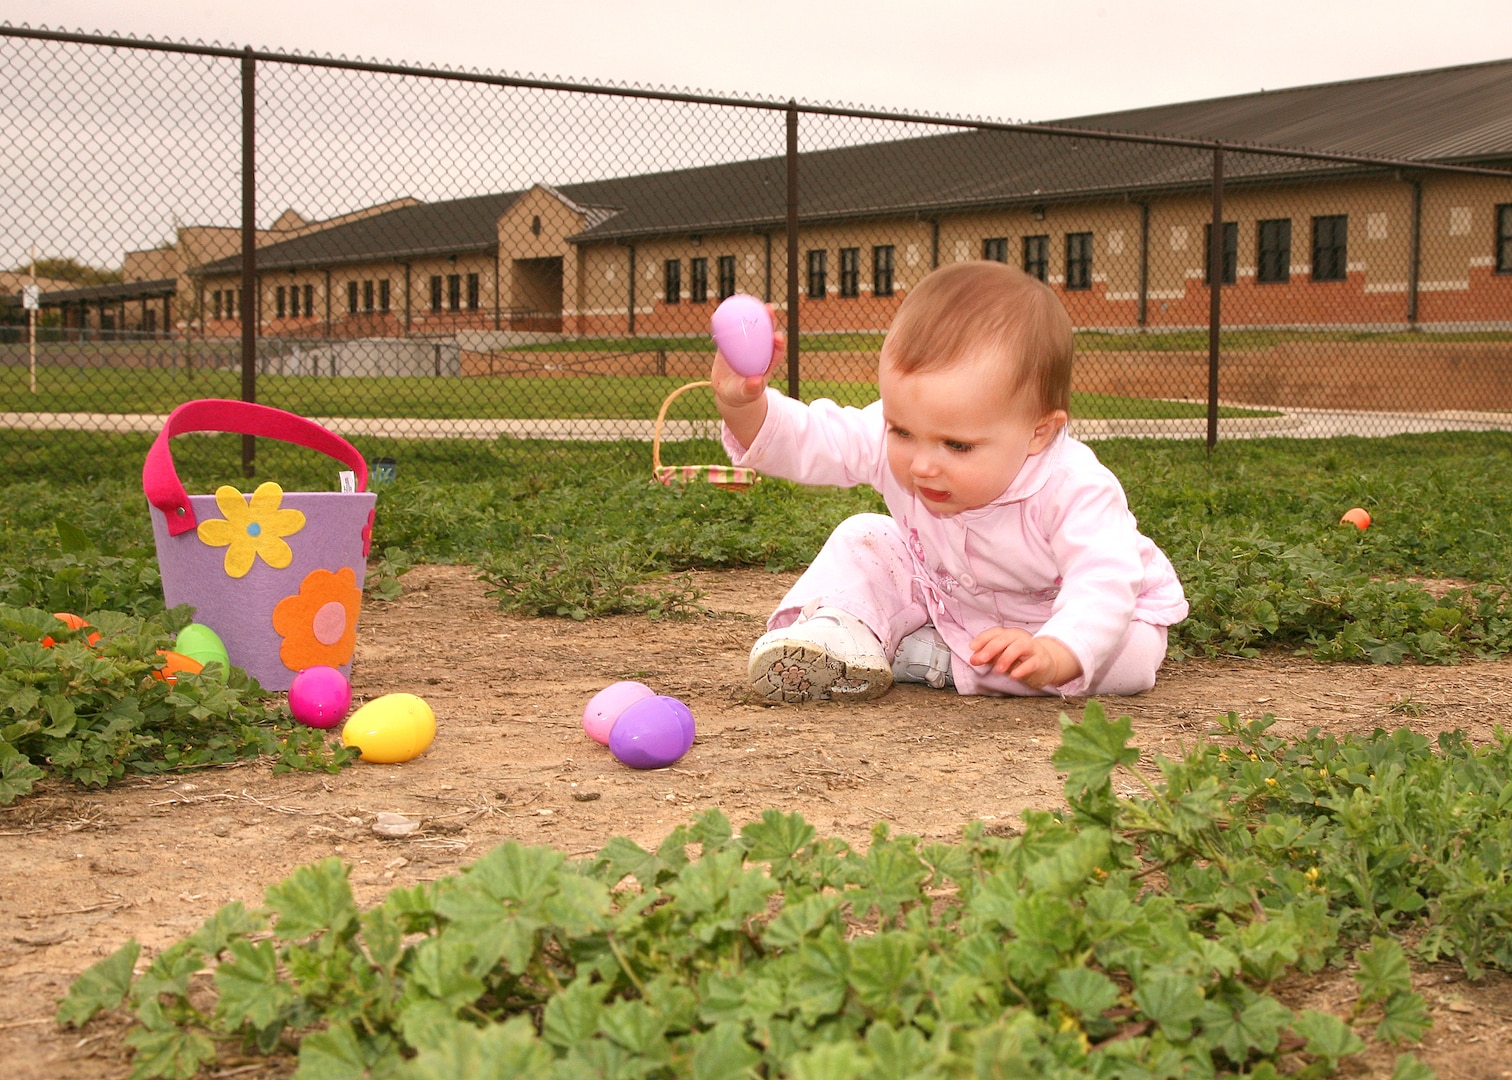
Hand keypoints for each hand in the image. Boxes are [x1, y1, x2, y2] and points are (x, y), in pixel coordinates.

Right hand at [712, 304, 783, 446]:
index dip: (778, 343)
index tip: (777, 336)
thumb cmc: (740, 394)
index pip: (776, 351)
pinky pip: (730, 331)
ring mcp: (745, 346)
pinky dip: (727, 322)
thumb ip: (751, 389)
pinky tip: (720, 312)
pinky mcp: (732, 344)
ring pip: (750, 328)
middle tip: (769, 308)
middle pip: (766, 333)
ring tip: (747, 301)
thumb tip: (757, 382)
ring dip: (751, 314)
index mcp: (766, 362)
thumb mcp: (746, 394)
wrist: (728, 391)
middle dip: (770, 320)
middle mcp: (758, 351)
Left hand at [968, 627, 1081, 689]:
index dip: (983, 638)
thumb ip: (987, 657)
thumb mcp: (1002, 656)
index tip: (972, 647)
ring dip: (1006, 657)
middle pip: (1005, 638)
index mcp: (1009, 635)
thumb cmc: (1020, 658)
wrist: (1046, 663)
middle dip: (991, 648)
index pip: (995, 632)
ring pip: (1019, 647)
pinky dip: (1022, 669)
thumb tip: (973, 659)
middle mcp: (1020, 639)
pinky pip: (1032, 663)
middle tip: (981, 659)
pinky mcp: (1040, 661)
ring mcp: (1031, 649)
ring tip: (997, 670)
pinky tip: (1014, 675)